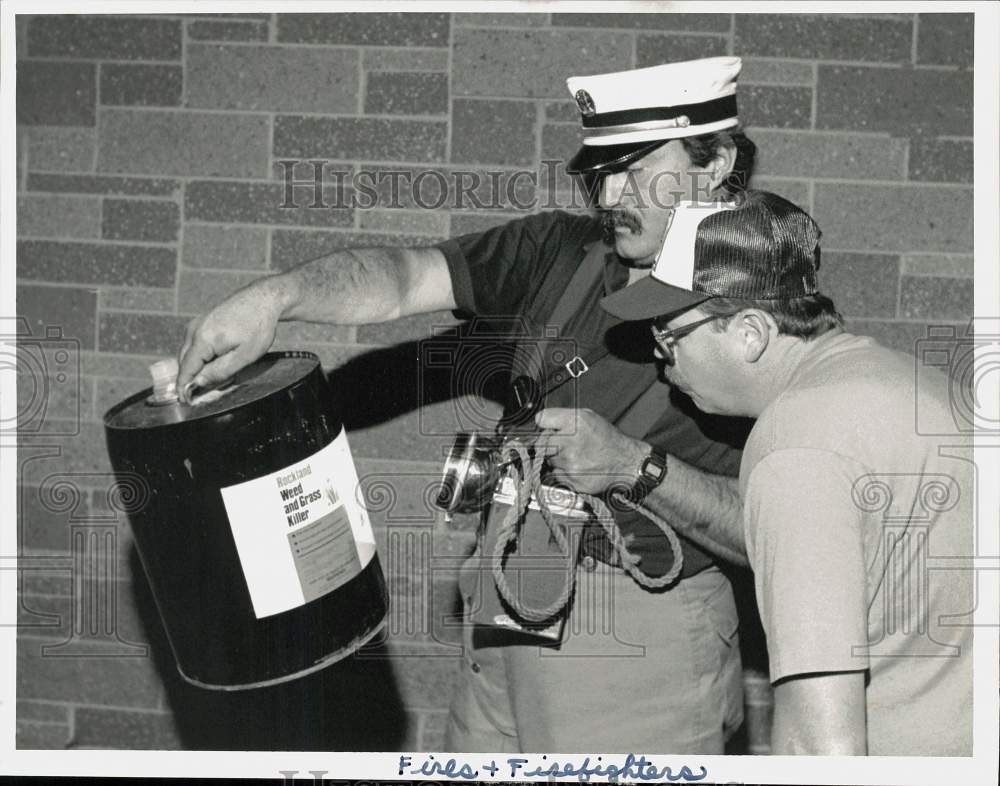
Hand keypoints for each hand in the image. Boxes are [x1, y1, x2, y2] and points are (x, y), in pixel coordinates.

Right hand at [176, 277, 288, 402]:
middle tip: (204, 395)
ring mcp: (197, 323)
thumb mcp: (244, 356)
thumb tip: (197, 384)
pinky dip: (202, 357)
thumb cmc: (258, 327)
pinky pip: (196, 345)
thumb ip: (219, 372)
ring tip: (217, 377)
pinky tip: (219, 361)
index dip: (183, 388)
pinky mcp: (203, 322)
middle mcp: (194, 329)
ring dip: (198, 368)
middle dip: (191, 379)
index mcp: (202, 339)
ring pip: (190, 353)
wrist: (264, 298)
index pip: (185, 370)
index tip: (185, 403)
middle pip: (184, 362)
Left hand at [534, 407, 649, 494]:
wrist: (626, 462)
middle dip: (550, 445)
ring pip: (550, 461)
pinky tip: (580, 467)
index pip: (541, 420)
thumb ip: (561, 416)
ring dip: (558, 459)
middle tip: (565, 446)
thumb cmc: (607, 439)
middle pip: (541, 444)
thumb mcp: (587, 416)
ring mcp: (570, 464)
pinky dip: (565, 472)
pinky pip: (558, 476)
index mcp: (575, 423)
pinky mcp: (572, 481)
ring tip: (577, 456)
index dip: (545, 425)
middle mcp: (570, 443)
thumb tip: (540, 421)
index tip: (548, 429)